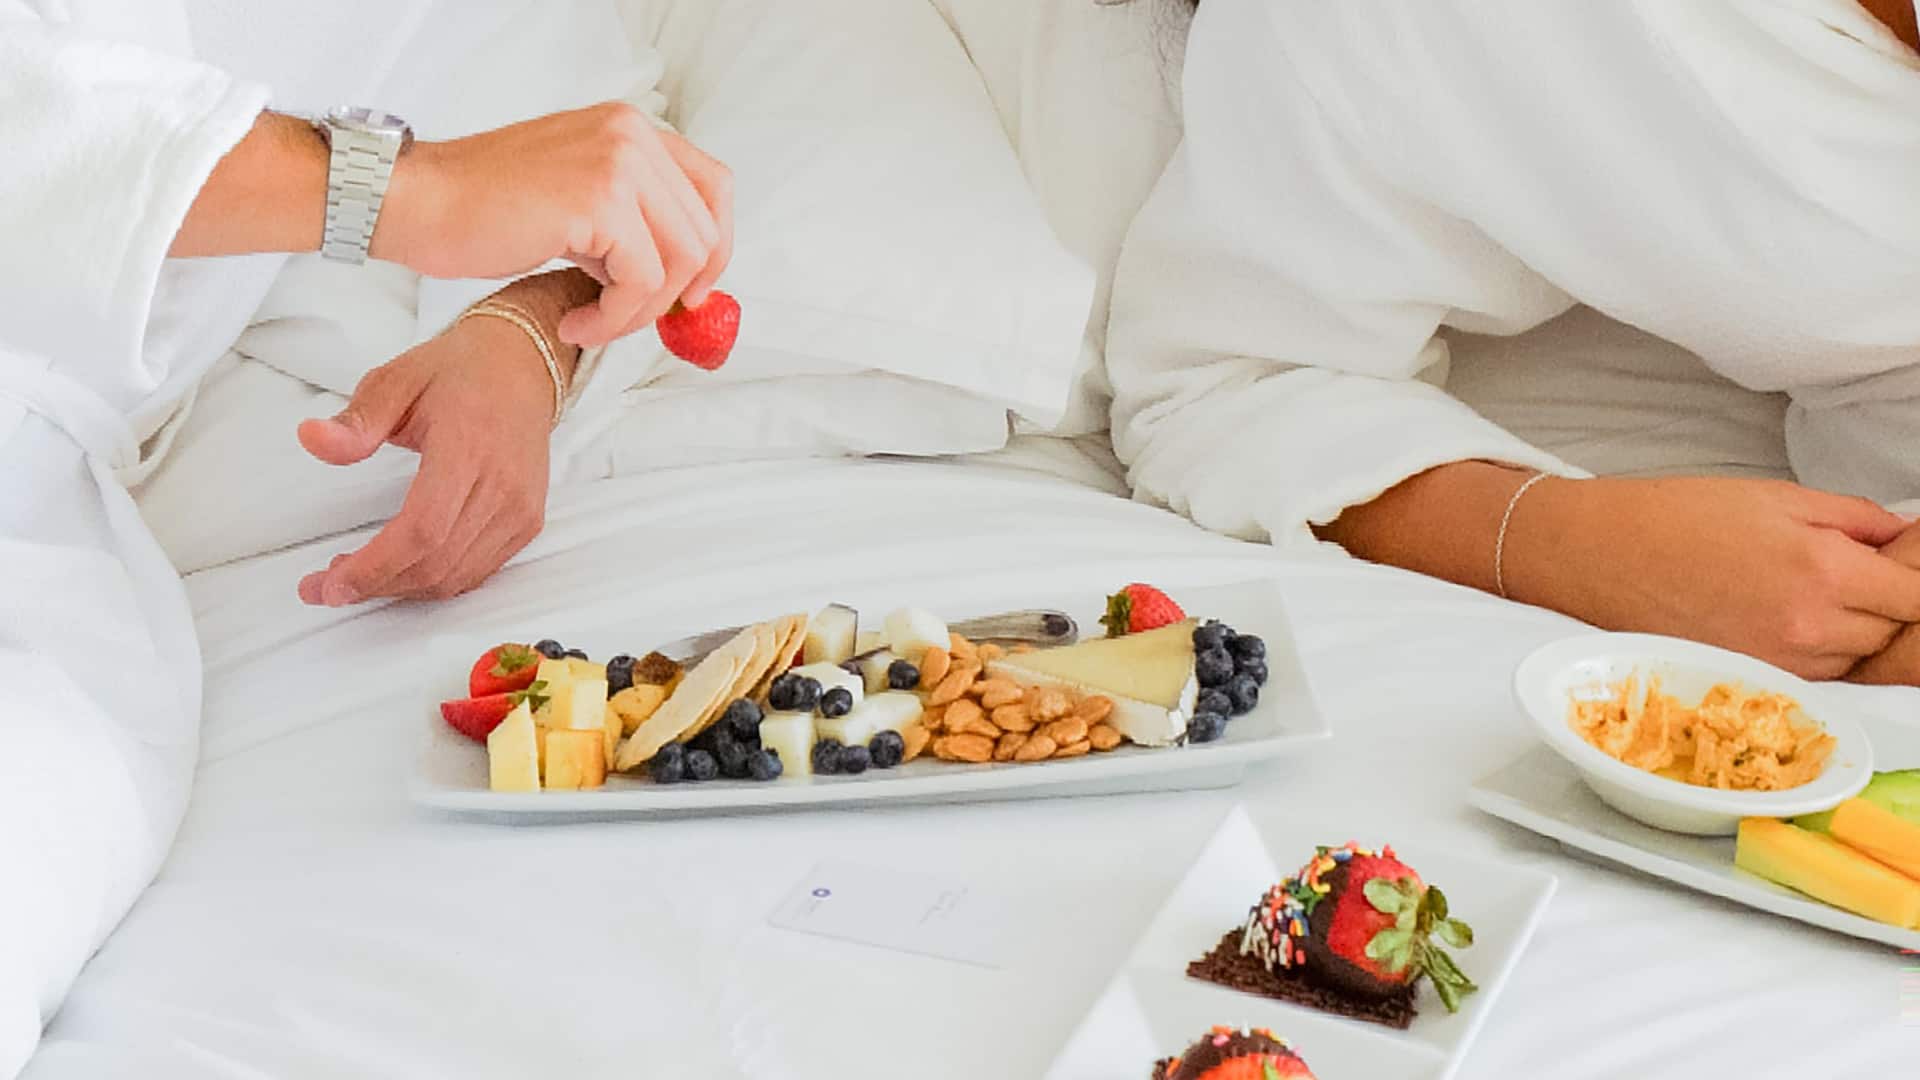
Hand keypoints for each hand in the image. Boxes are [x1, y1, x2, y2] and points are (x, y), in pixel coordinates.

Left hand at [294, 316, 553, 604]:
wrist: (521, 368)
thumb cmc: (458, 374)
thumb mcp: (397, 380)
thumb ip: (357, 420)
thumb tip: (313, 439)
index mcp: (468, 448)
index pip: (422, 529)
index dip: (375, 567)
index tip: (332, 584)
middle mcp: (502, 486)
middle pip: (435, 563)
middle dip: (375, 585)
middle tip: (327, 586)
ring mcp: (520, 509)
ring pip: (455, 577)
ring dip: (401, 589)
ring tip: (356, 575)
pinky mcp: (527, 522)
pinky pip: (477, 572)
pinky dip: (433, 582)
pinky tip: (400, 569)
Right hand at [377, 103, 733, 346]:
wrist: (420, 203)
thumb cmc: (484, 208)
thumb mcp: (578, 199)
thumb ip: (631, 222)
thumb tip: (685, 280)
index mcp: (631, 128)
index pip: (715, 189)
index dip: (716, 250)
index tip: (691, 292)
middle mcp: (632, 135)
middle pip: (705, 234)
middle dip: (673, 293)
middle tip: (626, 318)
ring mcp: (619, 163)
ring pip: (681, 263)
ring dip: (639, 312)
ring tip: (592, 322)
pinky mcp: (600, 202)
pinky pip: (641, 283)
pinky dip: (614, 320)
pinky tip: (577, 324)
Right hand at [1507, 477, 1919, 678]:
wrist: (1600, 555)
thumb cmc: (1677, 517)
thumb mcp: (1776, 497)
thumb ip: (1853, 518)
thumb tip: (1903, 536)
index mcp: (1824, 572)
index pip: (1919, 597)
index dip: (1916, 579)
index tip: (1902, 565)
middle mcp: (1810, 628)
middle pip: (1892, 631)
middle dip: (1885, 601)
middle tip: (1856, 568)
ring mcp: (1781, 662)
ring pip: (1856, 658)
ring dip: (1853, 628)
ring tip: (1810, 589)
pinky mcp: (1753, 680)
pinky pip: (1814, 673)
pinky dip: (1816, 649)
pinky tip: (1784, 615)